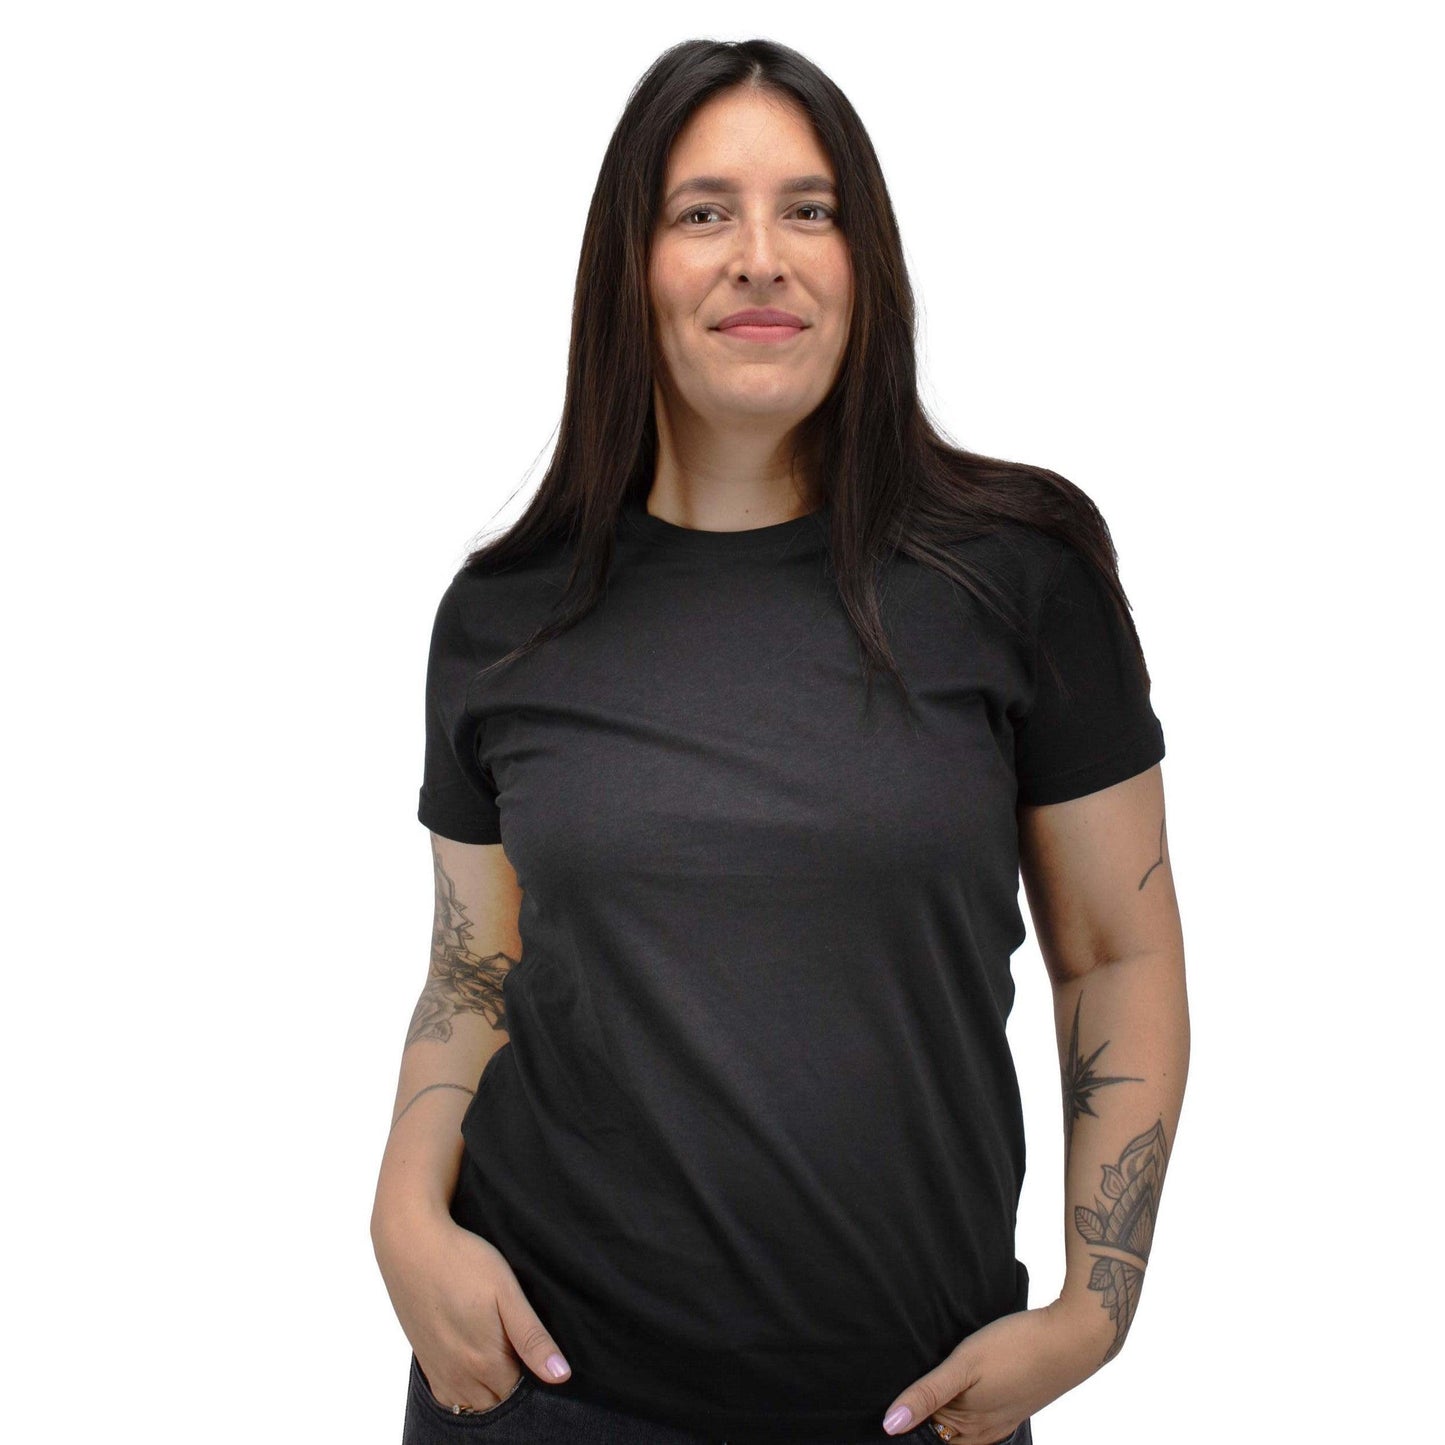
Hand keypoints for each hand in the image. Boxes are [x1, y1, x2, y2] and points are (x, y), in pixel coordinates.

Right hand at [373, 1208, 571, 1411]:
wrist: (411, 1244)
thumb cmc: (463, 1262)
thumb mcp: (507, 1293)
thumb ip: (532, 1338)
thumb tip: (561, 1376)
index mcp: (486, 1362)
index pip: (521, 1391)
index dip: (533, 1372)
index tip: (534, 1346)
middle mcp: (460, 1376)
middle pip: (498, 1399)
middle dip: (512, 1382)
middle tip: (516, 1343)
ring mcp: (439, 1371)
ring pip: (474, 1402)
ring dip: (489, 1388)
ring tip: (497, 1349)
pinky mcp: (425, 1361)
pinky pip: (449, 1396)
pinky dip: (465, 1388)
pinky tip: (472, 1360)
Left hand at [882, 1297, 1111, 1439]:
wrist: (1072, 1339)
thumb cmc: (1017, 1347)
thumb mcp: (964, 1364)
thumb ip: (927, 1394)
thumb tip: (890, 1425)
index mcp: (969, 1428)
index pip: (924, 1430)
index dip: (907, 1412)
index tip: (889, 1398)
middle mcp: (984, 1432)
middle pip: (942, 1430)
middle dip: (924, 1413)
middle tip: (911, 1386)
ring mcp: (1001, 1420)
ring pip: (960, 1424)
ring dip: (943, 1406)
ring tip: (932, 1381)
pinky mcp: (1014, 1406)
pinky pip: (978, 1415)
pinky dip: (963, 1403)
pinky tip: (962, 1382)